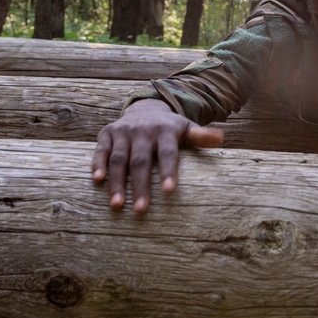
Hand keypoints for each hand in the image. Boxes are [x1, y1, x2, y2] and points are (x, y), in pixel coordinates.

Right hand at [91, 99, 223, 212]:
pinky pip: (100, 150)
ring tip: (117, 205)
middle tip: (140, 210)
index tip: (169, 191)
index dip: (168, 170)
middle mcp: (143, 130)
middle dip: (140, 185)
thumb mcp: (187, 128)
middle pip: (141, 160)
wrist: (146, 108)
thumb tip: (221, 138)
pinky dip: (98, 164)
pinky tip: (97, 181)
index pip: (167, 153)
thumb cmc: (170, 128)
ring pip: (119, 158)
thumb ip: (201, 136)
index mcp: (164, 131)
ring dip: (117, 182)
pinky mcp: (107, 133)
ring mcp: (123, 132)